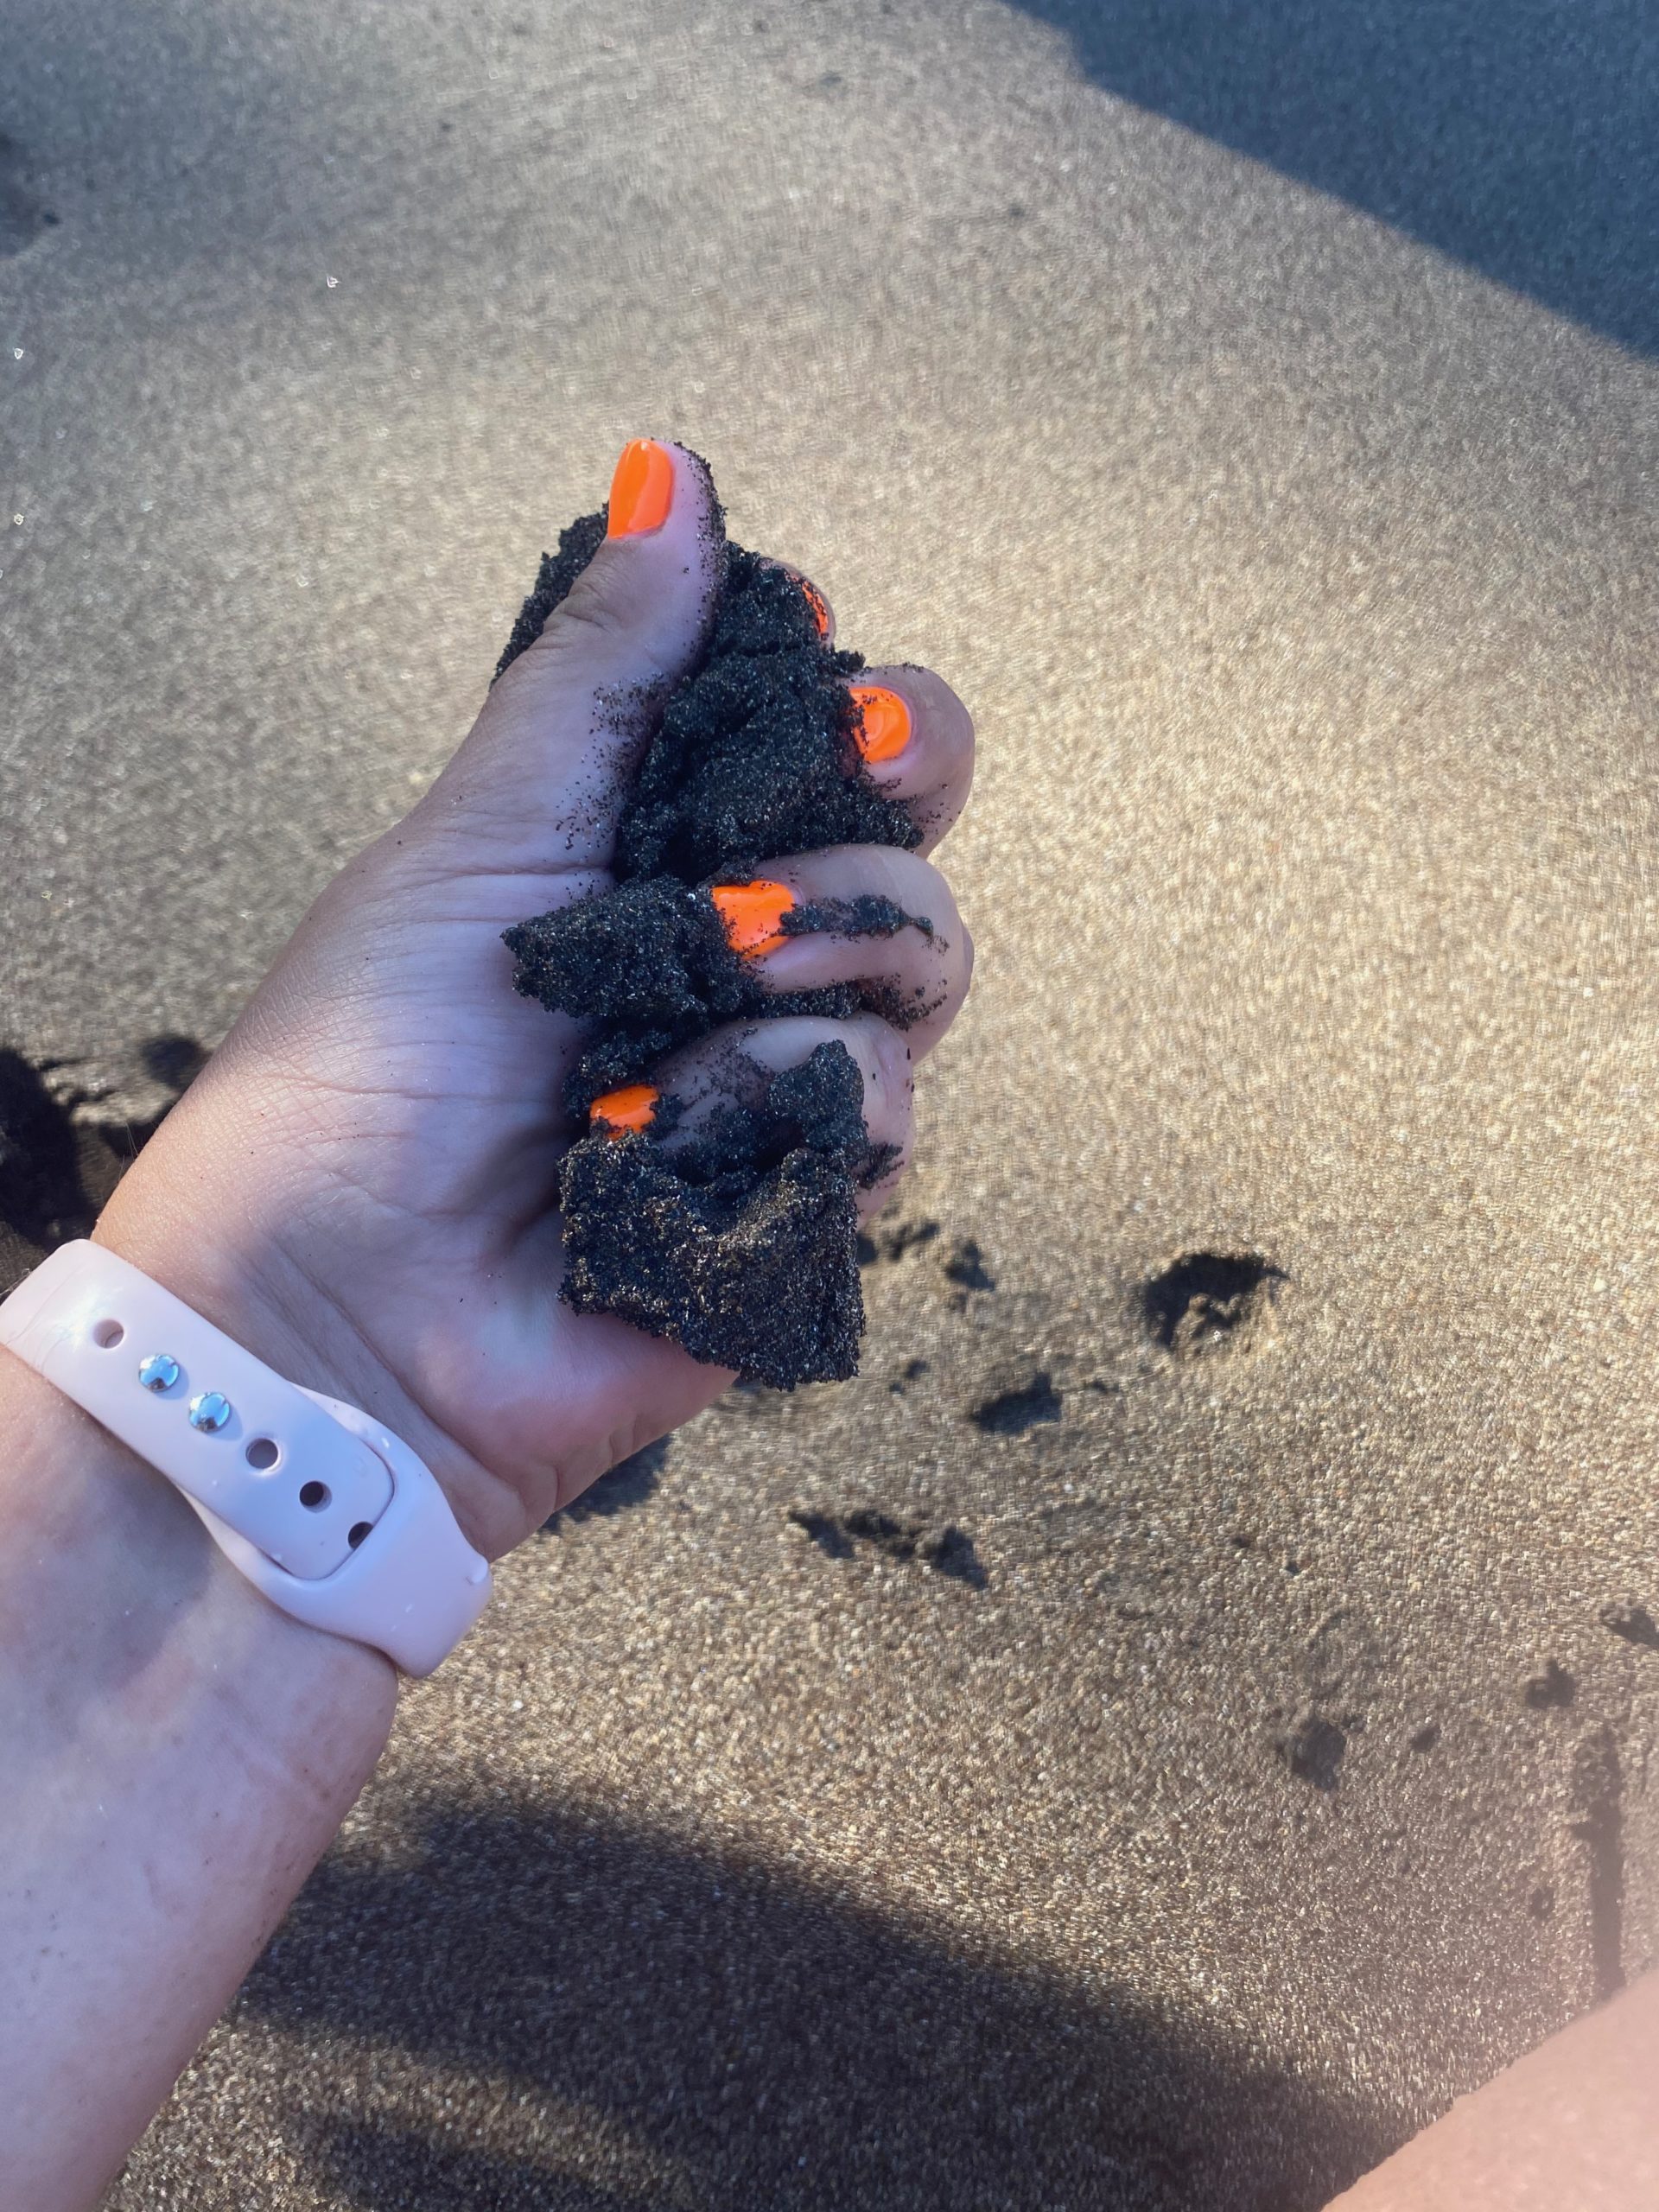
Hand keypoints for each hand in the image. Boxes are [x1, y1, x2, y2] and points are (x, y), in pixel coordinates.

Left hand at [95, 442, 974, 1558]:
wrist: (339, 1317)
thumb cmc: (361, 1074)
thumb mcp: (480, 834)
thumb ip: (606, 672)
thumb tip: (669, 474)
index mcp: (663, 852)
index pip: (842, 743)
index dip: (859, 721)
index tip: (815, 719)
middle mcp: (742, 959)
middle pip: (913, 847)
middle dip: (832, 859)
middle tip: (719, 907)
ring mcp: (779, 1080)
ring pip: (922, 971)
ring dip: (788, 988)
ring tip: (654, 1047)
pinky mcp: (806, 1199)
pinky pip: (888, 1112)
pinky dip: (772, 1116)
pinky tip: (661, 1148)